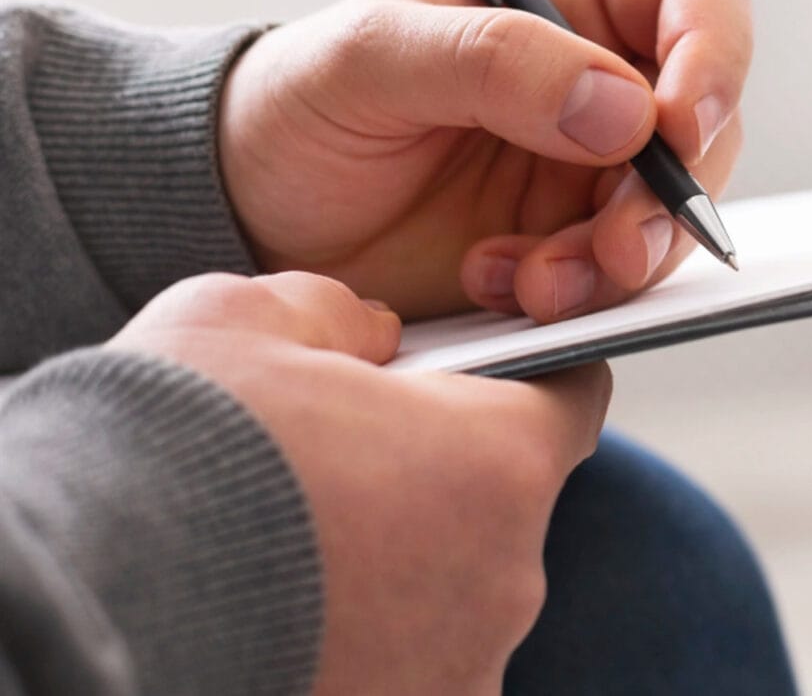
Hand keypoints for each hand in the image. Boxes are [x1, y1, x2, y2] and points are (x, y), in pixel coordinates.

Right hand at [109, 272, 610, 693]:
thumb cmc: (170, 450)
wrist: (79, 604)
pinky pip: (408, 665)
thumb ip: (338, 312)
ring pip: (450, 595)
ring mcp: (459, 667)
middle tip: (340, 467)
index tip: (480, 377)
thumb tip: (370, 334)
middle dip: (436, 479)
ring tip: (295, 551)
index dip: (528, 377)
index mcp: (499, 462)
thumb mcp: (247, 318)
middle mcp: (504, 579)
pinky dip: (364, 641)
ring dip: (397, 569)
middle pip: (500, 504)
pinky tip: (286, 617)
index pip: (571, 400)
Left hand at [219, 0, 750, 320]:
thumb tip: (625, 107)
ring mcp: (592, 166)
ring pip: (675, 211)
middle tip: (613, 248)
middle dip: (670, 195)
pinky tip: (502, 287)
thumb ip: (493, 60)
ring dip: (623, 259)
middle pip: (709, 123)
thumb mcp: (369, 57)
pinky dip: (581, 294)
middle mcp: (598, 74)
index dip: (713, 59)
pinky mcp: (573, 244)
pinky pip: (624, 275)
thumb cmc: (294, 106)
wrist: (244, 216)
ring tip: (536, 284)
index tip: (680, 128)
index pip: (696, 2)